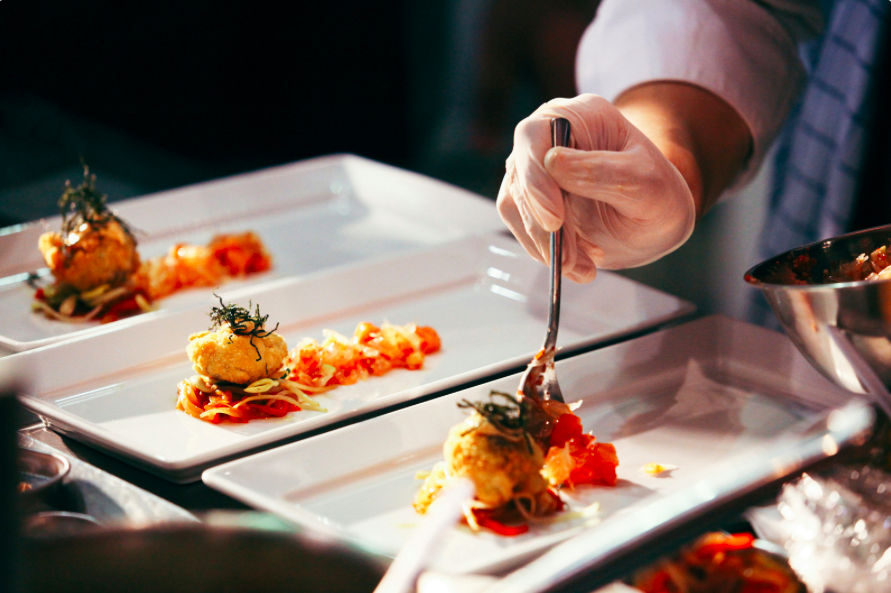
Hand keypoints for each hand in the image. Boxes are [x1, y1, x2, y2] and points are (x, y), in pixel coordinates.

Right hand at [497, 93, 695, 281]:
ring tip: (583, 267)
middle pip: (520, 176)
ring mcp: (534, 172)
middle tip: (570, 259)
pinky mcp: (529, 204)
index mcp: (578, 116)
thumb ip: (603, 171)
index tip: (555, 219)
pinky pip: (523, 229)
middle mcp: (547, 138)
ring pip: (516, 207)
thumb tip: (552, 162)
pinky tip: (579, 264)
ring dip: (546, 245)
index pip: (535, 135)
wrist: (655, 222)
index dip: (536, 177)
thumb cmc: (657, 194)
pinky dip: (547, 253)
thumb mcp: (645, 182)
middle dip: (543, 225)